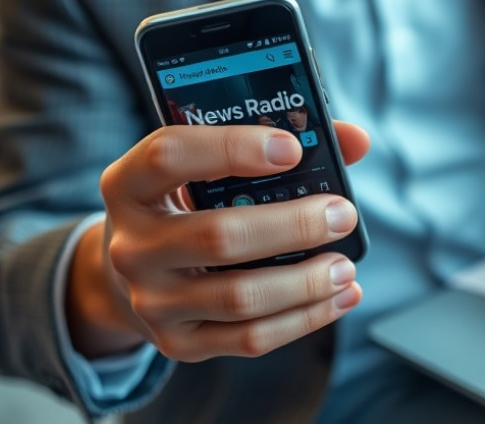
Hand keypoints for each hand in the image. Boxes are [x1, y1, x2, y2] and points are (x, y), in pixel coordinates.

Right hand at [66, 121, 369, 360]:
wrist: (133, 276)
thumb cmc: (185, 206)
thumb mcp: (203, 168)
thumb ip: (276, 144)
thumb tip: (356, 141)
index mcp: (128, 184)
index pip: (168, 155)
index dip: (231, 148)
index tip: (292, 149)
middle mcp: (132, 246)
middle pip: (219, 237)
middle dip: (293, 226)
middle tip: (342, 214)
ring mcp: (152, 301)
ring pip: (240, 297)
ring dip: (306, 282)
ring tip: (345, 264)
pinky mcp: (179, 343)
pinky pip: (249, 338)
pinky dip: (305, 318)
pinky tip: (339, 297)